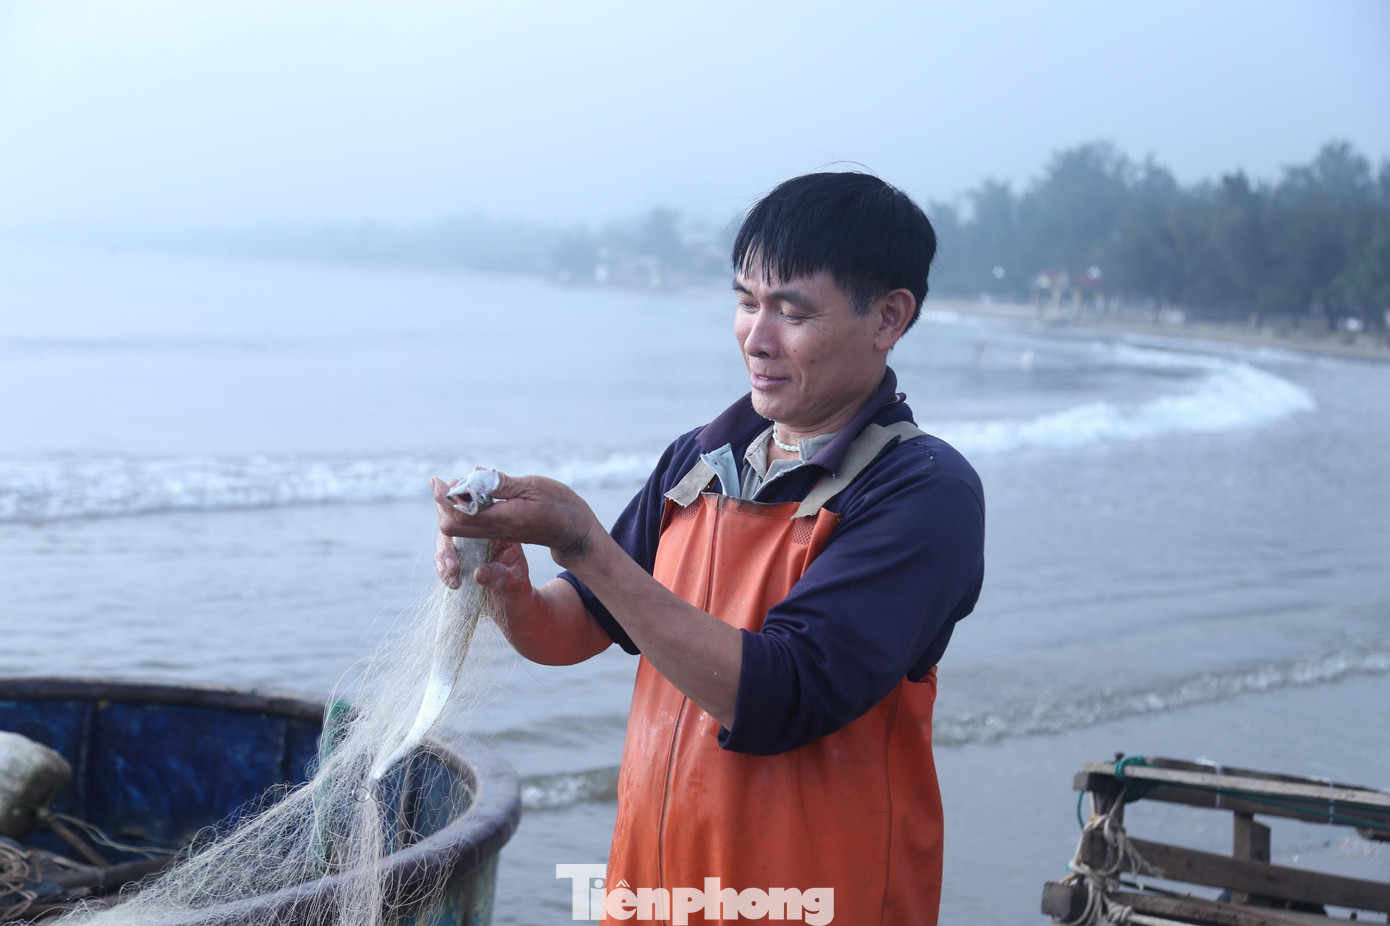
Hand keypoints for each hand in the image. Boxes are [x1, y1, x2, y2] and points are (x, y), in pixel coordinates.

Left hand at [431, 471, 600, 569]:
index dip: (444, 498)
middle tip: (448, 481)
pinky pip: (473, 525)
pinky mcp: (500, 533)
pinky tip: (474, 491)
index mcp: (503, 518)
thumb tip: (474, 474)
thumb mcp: (533, 486)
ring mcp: (497, 534)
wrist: (573, 531)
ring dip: (453, 506)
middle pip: (452, 526)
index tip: (438, 480)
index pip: (461, 515)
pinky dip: (465, 508)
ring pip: (460, 528)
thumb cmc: (559, 505)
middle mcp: (496, 530)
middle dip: (443, 504)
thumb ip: (501, 484)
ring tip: (461, 483)